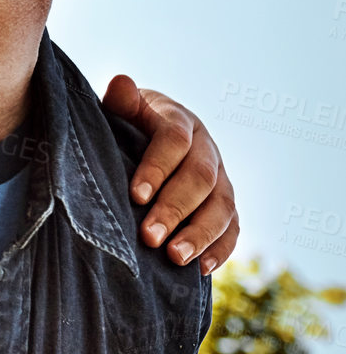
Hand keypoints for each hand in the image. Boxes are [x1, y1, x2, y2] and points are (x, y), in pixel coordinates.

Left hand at [101, 74, 238, 274]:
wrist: (149, 134)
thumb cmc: (128, 123)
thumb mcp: (122, 108)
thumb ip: (121, 102)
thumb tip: (120, 83)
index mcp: (180, 121)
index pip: (174, 141)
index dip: (157, 167)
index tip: (135, 195)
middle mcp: (207, 149)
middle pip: (200, 179)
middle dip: (175, 209)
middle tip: (149, 237)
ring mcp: (222, 178)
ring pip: (222, 207)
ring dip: (200, 234)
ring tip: (174, 258)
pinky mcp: (226, 204)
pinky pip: (233, 229)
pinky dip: (221, 249)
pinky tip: (201, 269)